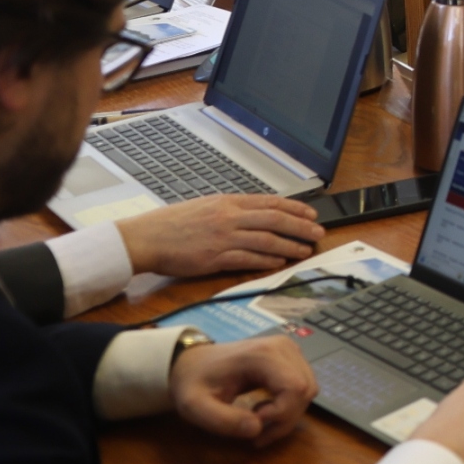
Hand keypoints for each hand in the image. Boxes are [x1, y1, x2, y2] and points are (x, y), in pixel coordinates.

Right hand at [120, 194, 321, 277]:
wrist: (145, 237)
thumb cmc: (171, 224)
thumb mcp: (205, 206)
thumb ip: (231, 209)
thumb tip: (256, 213)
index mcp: (227, 202)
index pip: (270, 202)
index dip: (295, 208)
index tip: (312, 213)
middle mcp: (229, 217)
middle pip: (275, 220)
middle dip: (301, 226)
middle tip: (318, 232)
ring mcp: (223, 237)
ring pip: (266, 240)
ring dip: (289, 245)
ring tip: (304, 249)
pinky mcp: (215, 258)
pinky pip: (248, 258)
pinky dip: (267, 260)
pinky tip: (279, 262)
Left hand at [170, 337, 317, 447]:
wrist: (191, 361)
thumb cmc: (192, 383)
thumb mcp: (195, 407)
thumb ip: (222, 421)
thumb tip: (256, 429)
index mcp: (263, 354)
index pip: (295, 388)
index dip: (281, 414)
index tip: (253, 425)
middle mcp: (283, 347)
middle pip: (305, 390)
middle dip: (285, 419)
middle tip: (256, 432)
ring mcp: (289, 349)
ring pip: (308, 389)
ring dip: (288, 414)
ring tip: (258, 420)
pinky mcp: (291, 356)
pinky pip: (303, 385)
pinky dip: (290, 405)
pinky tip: (266, 409)